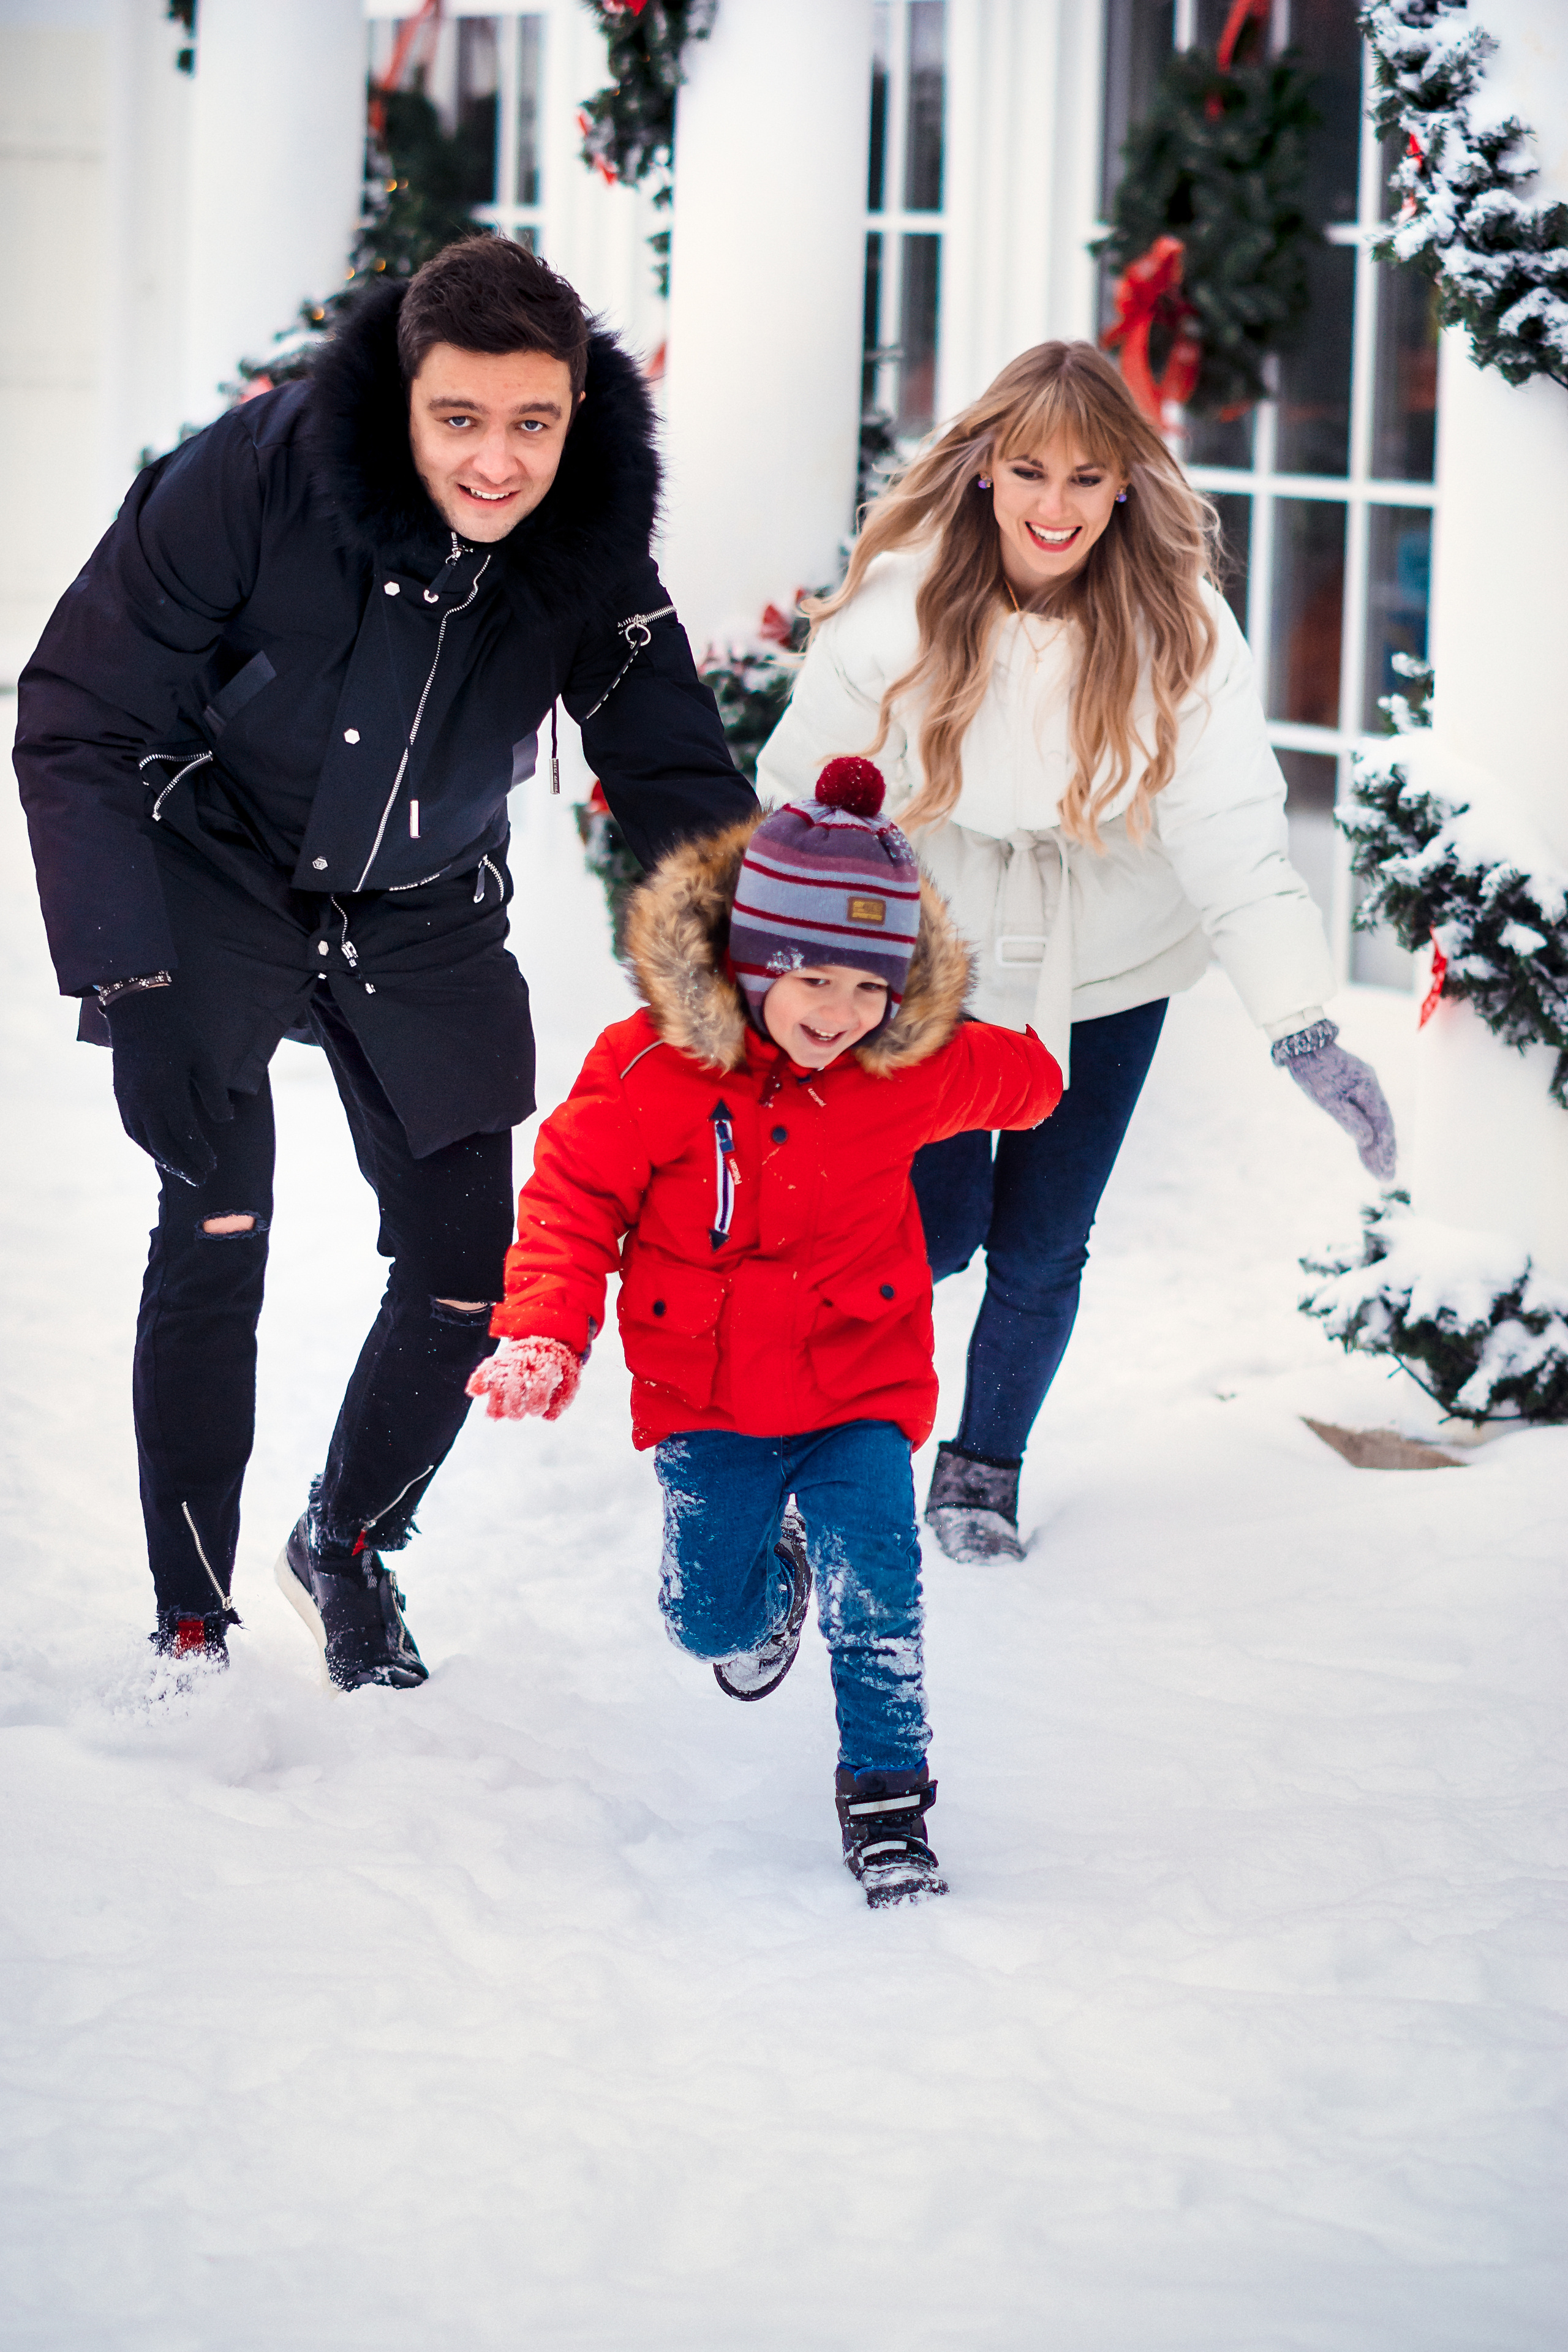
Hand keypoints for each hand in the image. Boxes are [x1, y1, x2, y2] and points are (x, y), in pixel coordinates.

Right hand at [104, 981, 230, 1186]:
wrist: (136, 1010)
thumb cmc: (178, 1032)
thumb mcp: (204, 1058)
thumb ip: (215, 1093)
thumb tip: (226, 1122)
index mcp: (166, 1091)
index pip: (185, 1134)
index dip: (200, 1154)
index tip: (215, 1166)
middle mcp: (143, 1101)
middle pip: (163, 1146)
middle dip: (183, 1166)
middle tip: (202, 1181)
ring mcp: (128, 1100)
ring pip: (145, 1142)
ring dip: (165, 1160)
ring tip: (184, 1172)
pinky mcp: (120, 1096)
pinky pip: (133, 1130)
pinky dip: (148, 1146)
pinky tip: (161, 1152)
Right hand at [466, 1335, 581, 1421]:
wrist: (550, 1338)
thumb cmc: (560, 1367)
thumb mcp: (570, 1380)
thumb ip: (562, 1400)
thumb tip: (548, 1417)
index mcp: (547, 1365)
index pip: (539, 1384)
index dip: (536, 1401)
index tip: (537, 1411)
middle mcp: (527, 1362)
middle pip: (515, 1384)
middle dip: (514, 1405)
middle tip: (516, 1416)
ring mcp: (512, 1360)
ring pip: (499, 1379)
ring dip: (495, 1401)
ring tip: (495, 1415)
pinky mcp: (501, 1360)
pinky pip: (487, 1367)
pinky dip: (479, 1379)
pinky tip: (475, 1391)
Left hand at [1274, 1021, 1396, 1180]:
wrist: (1302, 1045)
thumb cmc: (1311, 1070)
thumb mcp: (1326, 1097)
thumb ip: (1347, 1118)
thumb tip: (1367, 1140)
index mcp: (1368, 1088)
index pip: (1381, 1124)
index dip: (1384, 1150)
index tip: (1384, 1172)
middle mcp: (1371, 1088)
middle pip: (1383, 1125)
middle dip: (1385, 1153)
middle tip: (1386, 1179)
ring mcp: (1365, 1088)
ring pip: (1376, 1121)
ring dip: (1379, 1146)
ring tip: (1381, 1171)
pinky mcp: (1355, 1091)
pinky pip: (1367, 1115)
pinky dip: (1369, 1133)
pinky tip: (1369, 1148)